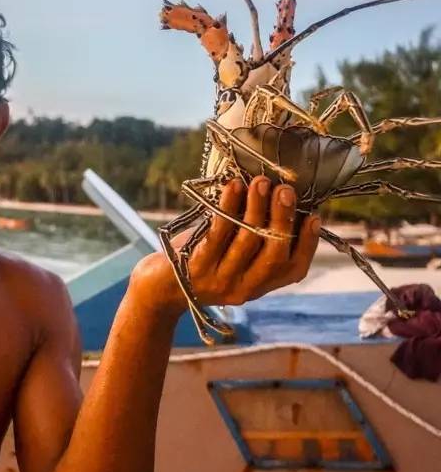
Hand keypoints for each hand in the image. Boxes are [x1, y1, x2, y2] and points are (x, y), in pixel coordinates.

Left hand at [132, 176, 320, 316]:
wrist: (157, 289)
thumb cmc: (198, 262)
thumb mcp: (231, 258)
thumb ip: (254, 239)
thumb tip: (277, 198)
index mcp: (258, 286)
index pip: (294, 270)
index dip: (308, 244)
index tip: (313, 215)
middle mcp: (243, 288)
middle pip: (273, 253)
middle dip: (282, 219)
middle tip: (285, 189)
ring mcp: (220, 279)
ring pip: (247, 241)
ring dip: (256, 208)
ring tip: (260, 182)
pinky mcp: (196, 267)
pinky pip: (218, 233)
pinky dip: (228, 207)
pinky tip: (233, 188)